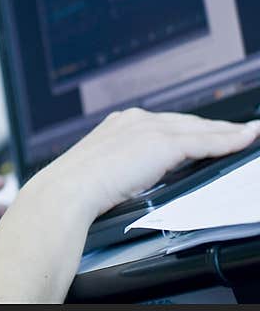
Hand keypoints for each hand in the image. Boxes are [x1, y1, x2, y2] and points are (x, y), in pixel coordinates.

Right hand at [39, 108, 259, 219]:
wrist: (68, 190)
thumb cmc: (78, 189)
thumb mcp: (106, 170)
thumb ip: (128, 164)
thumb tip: (144, 175)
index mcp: (119, 123)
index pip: (166, 123)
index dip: (191, 127)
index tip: (209, 131)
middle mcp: (134, 119)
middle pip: (187, 121)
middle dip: (215, 126)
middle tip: (240, 130)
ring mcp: (149, 128)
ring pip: (201, 128)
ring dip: (228, 131)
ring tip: (249, 133)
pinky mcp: (162, 143)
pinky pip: (206, 141)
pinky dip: (229, 140)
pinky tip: (245, 139)